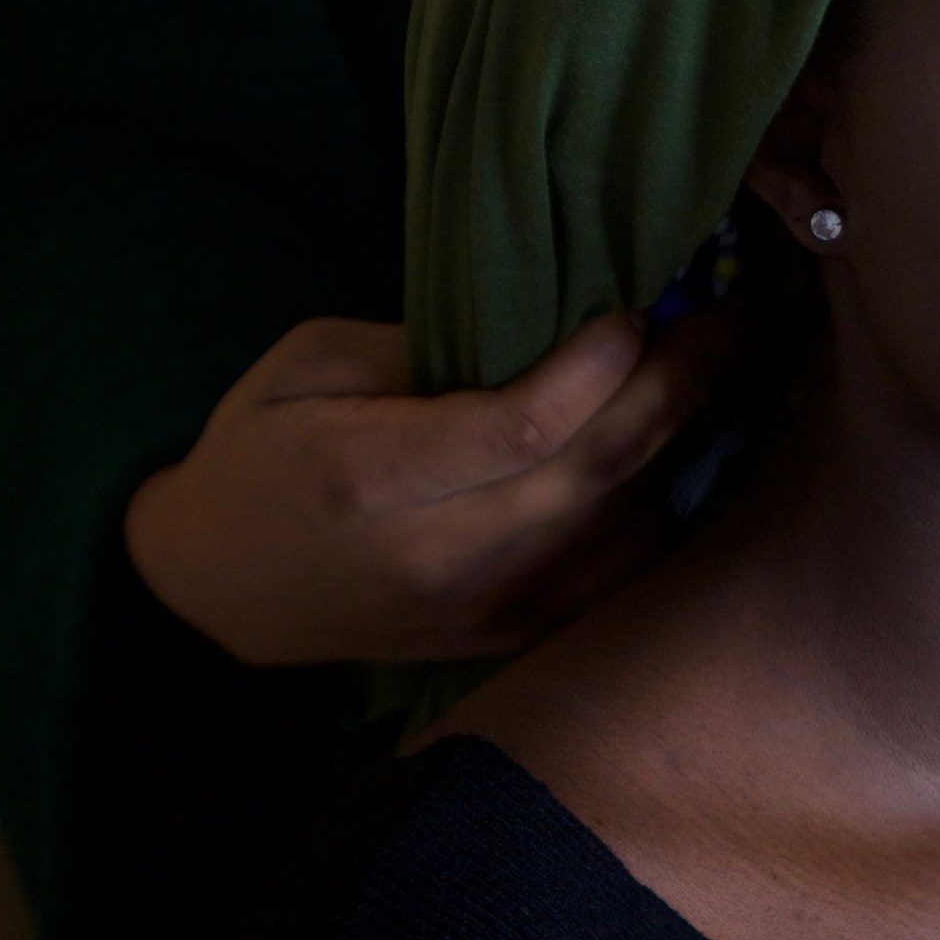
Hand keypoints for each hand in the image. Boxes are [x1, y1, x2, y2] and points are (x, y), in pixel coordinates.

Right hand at [123, 308, 729, 668]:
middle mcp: (439, 556)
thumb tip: (538, 317)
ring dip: (682, 441)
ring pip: (622, 525)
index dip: (599, 363)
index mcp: (373, 478)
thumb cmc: (258, 453)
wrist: (220, 589)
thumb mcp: (304, 364)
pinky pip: (618, 574)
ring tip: (713, 363)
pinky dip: (663, 507)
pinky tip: (683, 445)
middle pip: (593, 472)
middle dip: (673, 385)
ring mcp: (482, 608)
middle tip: (719, 315)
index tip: (638, 302)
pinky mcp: (508, 637)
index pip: (525, 426)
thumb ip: (416, 343)